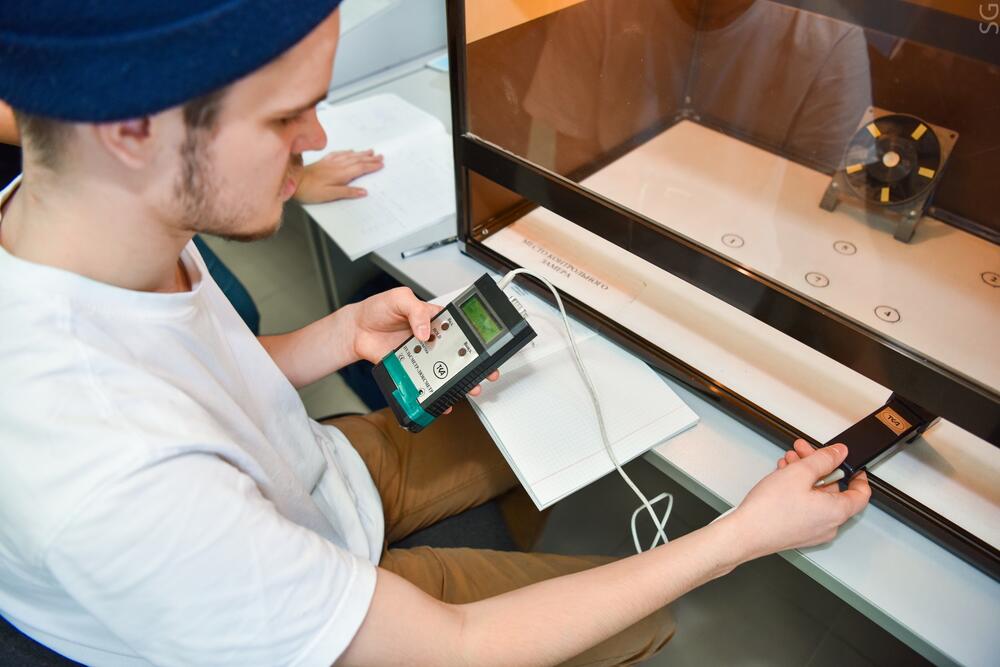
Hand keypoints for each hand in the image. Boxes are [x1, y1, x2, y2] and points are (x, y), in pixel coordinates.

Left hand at [294, 149, 383, 203]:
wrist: (293, 182)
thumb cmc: (309, 190)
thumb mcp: (329, 195)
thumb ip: (347, 193)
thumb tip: (363, 191)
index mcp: (340, 174)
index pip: (360, 168)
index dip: (371, 166)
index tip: (380, 164)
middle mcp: (336, 166)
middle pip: (357, 160)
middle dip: (370, 158)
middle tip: (380, 156)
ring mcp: (329, 163)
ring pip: (349, 156)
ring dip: (361, 153)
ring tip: (370, 151)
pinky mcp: (323, 162)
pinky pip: (338, 154)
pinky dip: (346, 152)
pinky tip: (350, 151)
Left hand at [348, 288, 499, 405]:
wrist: (356, 330)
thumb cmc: (377, 309)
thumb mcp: (399, 299)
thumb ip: (415, 310)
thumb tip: (424, 330)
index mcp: (434, 319)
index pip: (460, 327)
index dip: (474, 337)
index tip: (485, 346)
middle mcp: (431, 338)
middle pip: (458, 352)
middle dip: (475, 364)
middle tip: (486, 372)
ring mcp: (422, 355)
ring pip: (445, 370)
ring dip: (459, 381)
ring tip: (470, 388)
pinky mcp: (410, 369)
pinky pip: (425, 382)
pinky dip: (434, 394)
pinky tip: (442, 400)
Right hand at [723, 439, 869, 560]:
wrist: (744, 533)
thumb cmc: (769, 511)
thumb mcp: (799, 473)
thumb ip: (824, 459)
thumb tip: (839, 453)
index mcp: (837, 512)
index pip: (862, 493)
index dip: (856, 474)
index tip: (847, 462)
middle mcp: (829, 525)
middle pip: (833, 490)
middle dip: (818, 467)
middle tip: (804, 453)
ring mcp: (813, 531)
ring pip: (816, 496)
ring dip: (804, 476)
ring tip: (787, 464)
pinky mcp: (798, 532)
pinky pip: (805, 507)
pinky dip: (797, 490)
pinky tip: (782, 478)